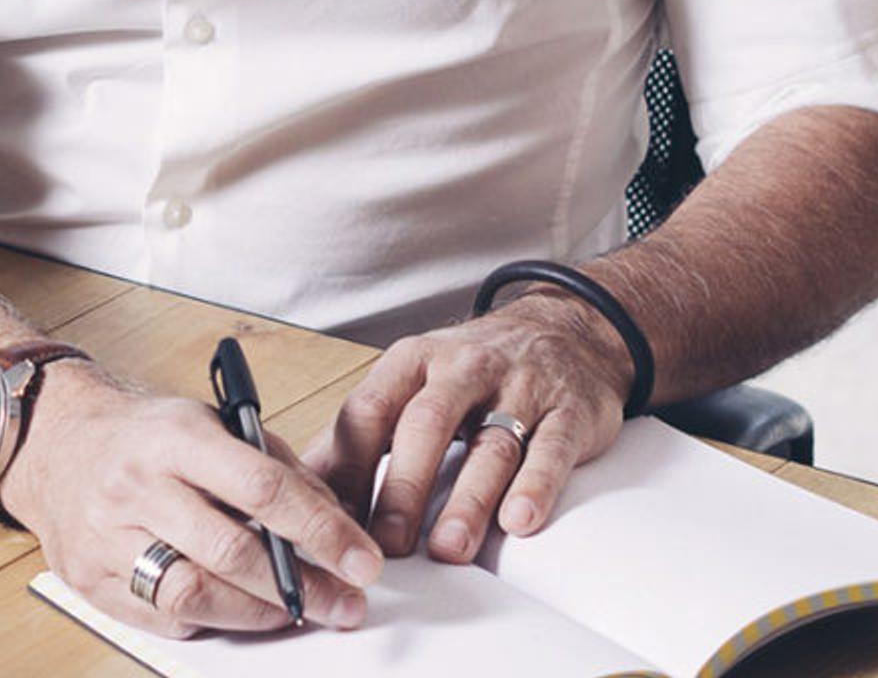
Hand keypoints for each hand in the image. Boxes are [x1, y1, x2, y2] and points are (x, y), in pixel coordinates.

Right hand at [2, 359, 384, 639]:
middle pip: (230, 550)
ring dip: (259, 613)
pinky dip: (211, 618)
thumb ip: (273, 466)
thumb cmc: (142, 434)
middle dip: (301, 586)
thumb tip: (333, 521)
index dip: (320, 528)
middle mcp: (135, 485)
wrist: (53, 442)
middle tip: (345, 603)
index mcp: (173, 436)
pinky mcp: (89, 578)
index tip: (361, 559)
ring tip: (295, 611)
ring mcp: (105, 536)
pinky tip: (236, 609)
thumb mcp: (209, 422)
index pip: (260, 485)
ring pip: (194, 593)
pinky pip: (163, 616)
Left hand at [300, 293, 633, 564]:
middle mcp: (463, 368)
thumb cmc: (474, 369)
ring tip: (448, 548)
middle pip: (426, 426)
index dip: (346, 465)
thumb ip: (364, 430)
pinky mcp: (570, 412)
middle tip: (387, 544)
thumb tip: (308, 484)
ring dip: (468, 500)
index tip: (331, 516)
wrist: (568, 329)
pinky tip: (520, 520)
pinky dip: (536, 486)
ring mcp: (521, 388)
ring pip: (490, 446)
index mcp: (413, 361)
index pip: (369, 410)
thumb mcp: (413, 381)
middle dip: (403, 487)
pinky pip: (552, 449)